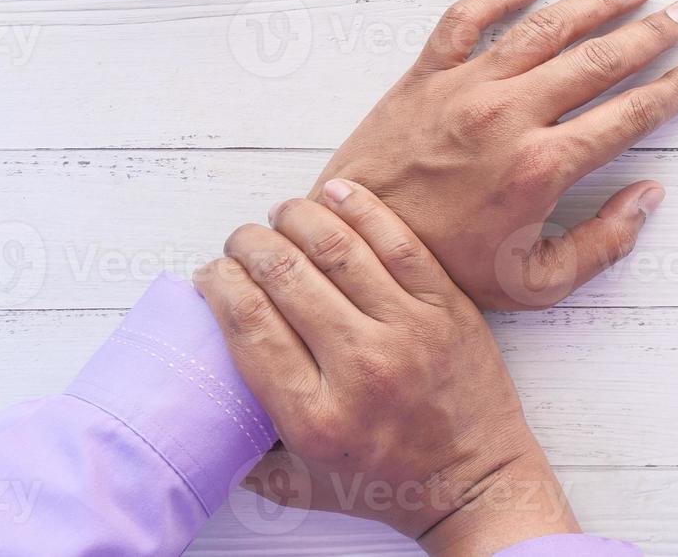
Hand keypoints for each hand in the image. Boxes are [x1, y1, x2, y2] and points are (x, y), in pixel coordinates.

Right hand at [196, 180, 577, 556]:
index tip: (211, 275)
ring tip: (281, 213)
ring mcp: (408, 329)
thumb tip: (200, 405)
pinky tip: (337, 192)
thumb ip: (246, 453)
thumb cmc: (389, 482)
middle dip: (249, 245)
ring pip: (338, 248)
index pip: (249, 324)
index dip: (220, 285)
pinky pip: (399, 241)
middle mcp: (360, 366)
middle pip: (286, 276)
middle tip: (241, 241)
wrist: (476, 480)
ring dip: (298, 218)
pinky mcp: (448, 305)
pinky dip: (361, 208)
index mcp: (314, 415)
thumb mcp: (302, 486)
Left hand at [309, 0, 677, 309]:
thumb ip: (602, 245)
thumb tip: (649, 197)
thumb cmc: (447, 271)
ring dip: (594, 1)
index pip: (627, 115)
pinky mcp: (423, 77)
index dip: (671, 91)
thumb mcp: (536, 283)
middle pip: (596, 60)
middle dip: (649, 34)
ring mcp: (464, 89)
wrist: (358, 249)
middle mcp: (509, 116)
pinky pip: (465, 20)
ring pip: (543, 28)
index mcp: (541, 167)